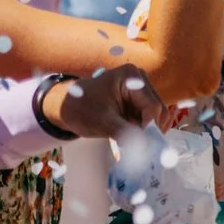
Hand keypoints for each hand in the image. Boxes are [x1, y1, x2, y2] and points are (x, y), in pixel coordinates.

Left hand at [43, 64, 163, 138]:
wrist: (65, 106)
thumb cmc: (80, 109)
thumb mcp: (103, 122)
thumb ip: (126, 133)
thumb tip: (145, 146)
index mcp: (131, 76)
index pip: (152, 106)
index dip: (150, 127)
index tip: (143, 145)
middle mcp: (140, 78)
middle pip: (157, 109)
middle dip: (149, 129)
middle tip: (138, 145)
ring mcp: (140, 87)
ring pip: (156, 114)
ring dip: (146, 129)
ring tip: (132, 140)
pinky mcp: (139, 98)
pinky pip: (150, 115)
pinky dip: (143, 127)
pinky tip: (132, 134)